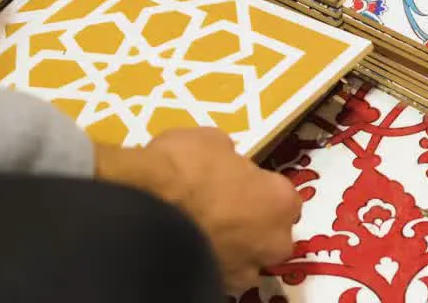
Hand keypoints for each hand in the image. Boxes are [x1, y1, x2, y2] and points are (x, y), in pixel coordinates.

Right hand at [95, 128, 300, 292]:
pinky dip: (207, 262)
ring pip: (246, 260)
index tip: (241, 184)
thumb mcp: (212, 141)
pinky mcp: (216, 289)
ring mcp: (245, 272)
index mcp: (281, 201)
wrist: (144, 212)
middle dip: (253, 225)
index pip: (283, 198)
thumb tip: (226, 164)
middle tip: (222, 210)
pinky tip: (186, 247)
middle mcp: (273, 242)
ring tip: (200, 232)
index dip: (261, 190)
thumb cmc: (185, 168)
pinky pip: (218, 272)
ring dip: (232, 248)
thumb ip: (230, 159)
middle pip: (271, 234)